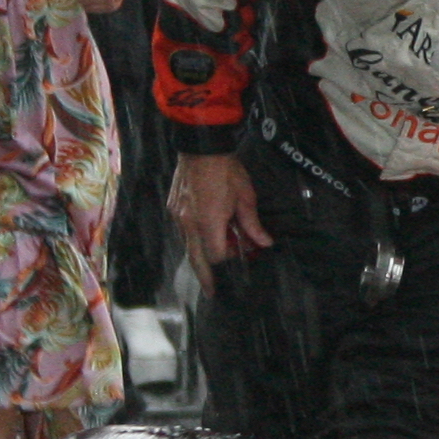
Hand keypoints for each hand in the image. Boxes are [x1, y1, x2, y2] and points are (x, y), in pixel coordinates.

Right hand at [168, 152, 271, 279]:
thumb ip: (252, 224)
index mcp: (207, 222)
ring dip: (203, 252)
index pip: (214, 255)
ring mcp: (177, 215)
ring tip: (220, 253)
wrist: (202, 146)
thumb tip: (264, 243)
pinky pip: (184, 231)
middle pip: (195, 259)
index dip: (227, 260)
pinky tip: (209, 234)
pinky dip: (196, 237)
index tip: (239, 259)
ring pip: (188, 245)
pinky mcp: (173, 207)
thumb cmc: (226, 170)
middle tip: (211, 292)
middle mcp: (188, 223)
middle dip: (204, 277)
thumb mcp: (245, 197)